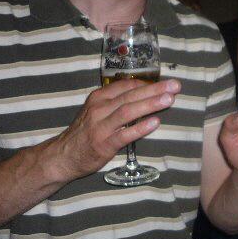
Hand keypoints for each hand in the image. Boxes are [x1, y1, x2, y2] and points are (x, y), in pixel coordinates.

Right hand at [53, 79, 180, 179]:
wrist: (62, 156)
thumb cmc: (86, 131)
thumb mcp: (97, 110)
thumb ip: (117, 102)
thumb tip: (147, 94)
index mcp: (99, 97)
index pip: (127, 85)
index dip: (148, 83)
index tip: (166, 83)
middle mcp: (99, 108)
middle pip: (131, 95)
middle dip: (155, 89)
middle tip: (175, 86)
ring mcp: (101, 126)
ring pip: (128, 111)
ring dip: (150, 104)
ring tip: (169, 100)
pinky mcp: (103, 144)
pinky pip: (124, 134)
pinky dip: (140, 128)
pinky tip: (155, 123)